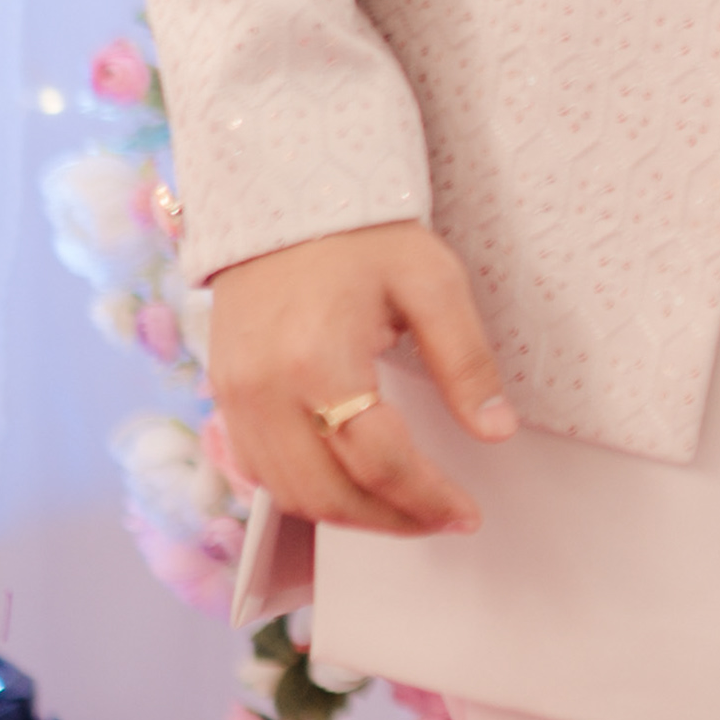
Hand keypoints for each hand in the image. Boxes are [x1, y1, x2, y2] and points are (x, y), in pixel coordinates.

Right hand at [207, 222, 515, 534]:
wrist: (283, 199)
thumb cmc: (362, 236)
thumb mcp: (433, 283)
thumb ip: (465, 362)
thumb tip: (496, 430)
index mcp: (319, 360)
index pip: (379, 462)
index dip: (427, 499)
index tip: (465, 512)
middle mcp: (265, 389)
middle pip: (328, 494)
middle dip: (391, 520)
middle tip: (440, 519)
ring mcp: (235, 397)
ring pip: (288, 495)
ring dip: (349, 517)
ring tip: (403, 510)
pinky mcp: (224, 395)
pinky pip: (258, 471)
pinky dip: (305, 493)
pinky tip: (349, 487)